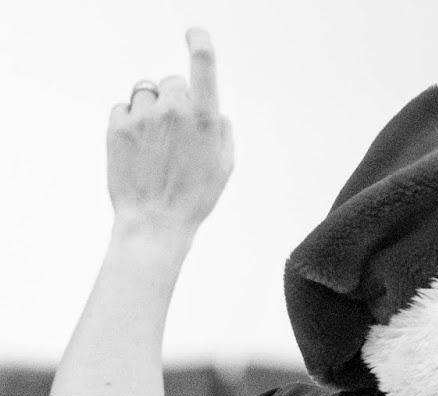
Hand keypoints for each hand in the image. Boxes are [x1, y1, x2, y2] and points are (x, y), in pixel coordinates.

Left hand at [107, 28, 233, 237]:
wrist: (154, 224)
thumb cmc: (193, 199)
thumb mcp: (223, 168)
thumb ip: (222, 131)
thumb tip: (216, 111)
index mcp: (203, 118)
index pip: (202, 62)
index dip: (199, 40)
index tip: (194, 34)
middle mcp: (172, 110)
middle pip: (171, 82)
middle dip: (174, 100)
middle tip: (174, 133)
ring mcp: (143, 117)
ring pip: (145, 93)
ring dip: (150, 110)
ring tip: (154, 144)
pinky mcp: (118, 126)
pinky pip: (123, 107)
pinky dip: (130, 122)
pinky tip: (137, 147)